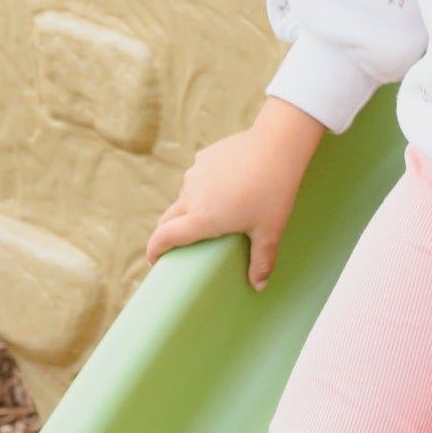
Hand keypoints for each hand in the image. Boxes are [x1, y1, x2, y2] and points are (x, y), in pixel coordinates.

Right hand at [147, 98, 324, 289]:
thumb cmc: (273, 192)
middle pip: (168, 219)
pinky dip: (204, 187)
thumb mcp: (270, 231)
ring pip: (185, 197)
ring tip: (214, 213)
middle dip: (168, 234)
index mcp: (201, 218)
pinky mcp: (204, 157)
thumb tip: (259, 286)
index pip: (164, 237)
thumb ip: (262, 260)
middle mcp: (191, 196)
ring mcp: (195, 174)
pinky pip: (198, 178)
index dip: (154, 251)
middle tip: (179, 244)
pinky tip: (227, 187)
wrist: (277, 146)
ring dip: (191, 208)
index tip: (154, 261)